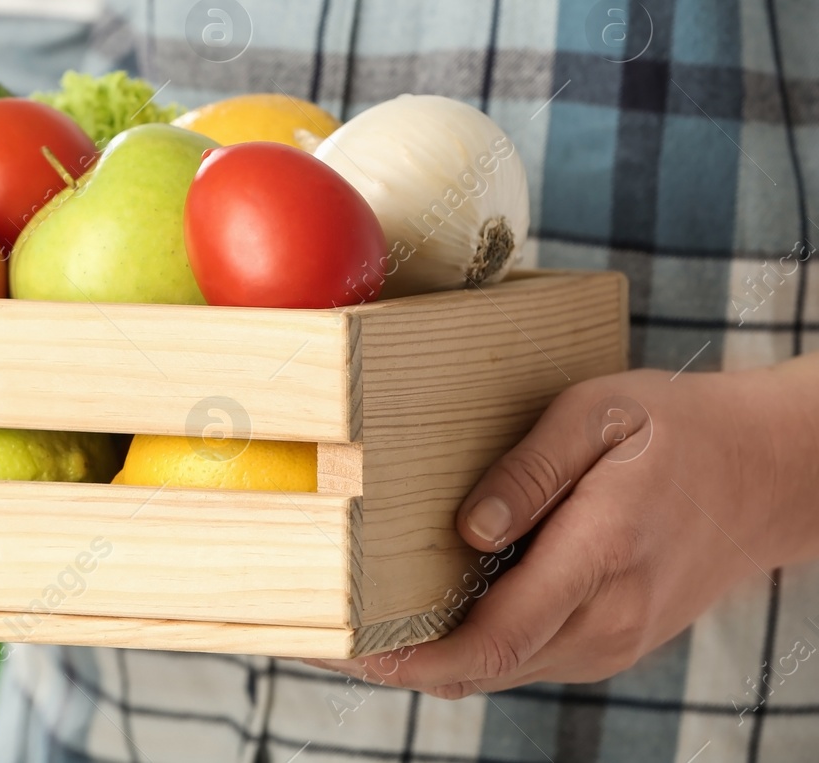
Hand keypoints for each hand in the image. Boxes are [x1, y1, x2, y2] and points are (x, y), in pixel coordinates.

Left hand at [307, 359, 818, 697]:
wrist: (770, 474)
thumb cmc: (680, 429)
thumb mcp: (602, 413)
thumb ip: (531, 469)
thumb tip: (467, 528)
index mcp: (603, 556)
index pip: (494, 636)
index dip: (413, 658)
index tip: (344, 651)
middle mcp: (606, 618)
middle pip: (482, 665)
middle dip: (394, 662)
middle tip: (310, 636)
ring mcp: (610, 640)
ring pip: (498, 668)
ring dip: (423, 658)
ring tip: (343, 627)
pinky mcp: (607, 640)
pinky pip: (521, 654)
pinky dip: (463, 646)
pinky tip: (414, 617)